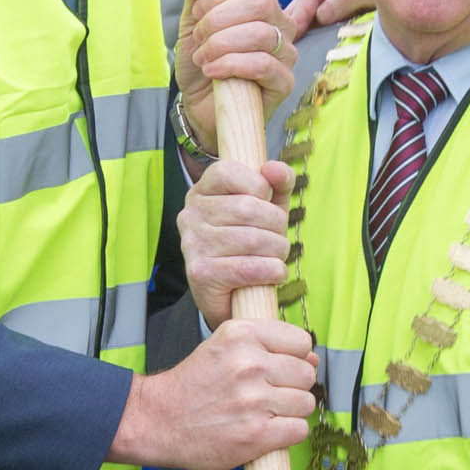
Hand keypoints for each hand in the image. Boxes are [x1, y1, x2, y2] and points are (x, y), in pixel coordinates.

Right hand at [107, 317, 314, 469]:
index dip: (294, 358)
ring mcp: (253, 400)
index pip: (301, 341)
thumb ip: (266, 346)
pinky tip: (267, 431)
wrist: (158, 421)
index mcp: (241, 334)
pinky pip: (299, 430)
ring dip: (291, 412)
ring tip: (266, 414)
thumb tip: (313, 357)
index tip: (278, 369)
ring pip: (306, 403)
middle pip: (306, 374)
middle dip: (294, 387)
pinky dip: (288, 434)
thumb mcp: (223, 347)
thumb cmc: (193, 386)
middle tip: (269, 395)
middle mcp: (249, 363)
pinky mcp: (256, 434)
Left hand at [174, 0, 297, 150]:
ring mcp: (286, 54)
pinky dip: (231, 65)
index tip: (197, 14)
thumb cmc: (202, 64)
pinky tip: (213, 71)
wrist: (201, 107)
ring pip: (260, 34)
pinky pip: (264, 65)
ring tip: (203, 58)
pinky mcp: (284, 83)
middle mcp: (280, 25)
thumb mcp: (192, 25)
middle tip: (200, 38)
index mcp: (262, 4)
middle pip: (259, 2)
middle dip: (219, 19)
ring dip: (222, 45)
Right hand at [178, 158, 291, 327]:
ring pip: (253, 239)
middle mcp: (190, 215)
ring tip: (276, 257)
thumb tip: (276, 169)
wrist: (232, 300)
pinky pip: (248, 268)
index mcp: (201, 192)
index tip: (266, 203)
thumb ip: (277, 184)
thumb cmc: (251, 247)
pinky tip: (273, 274)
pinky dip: (272, 271)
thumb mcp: (268, 208)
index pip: (228, 171)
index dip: (259, 186)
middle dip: (277, 225)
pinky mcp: (200, 273)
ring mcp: (192, 244)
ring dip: (278, 251)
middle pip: (248, 207)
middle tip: (278, 239)